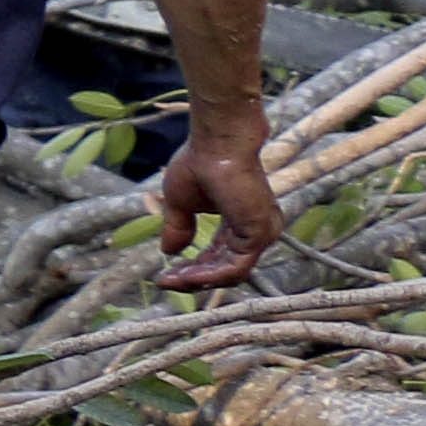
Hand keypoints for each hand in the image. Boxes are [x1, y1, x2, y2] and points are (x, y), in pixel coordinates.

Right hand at [153, 101, 281, 291]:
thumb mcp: (181, 202)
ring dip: (198, 281)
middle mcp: (256, 231)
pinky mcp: (259, 234)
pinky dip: (209, 275)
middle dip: (193, 279)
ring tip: (171, 280)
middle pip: (226, 270)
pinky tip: (186, 275)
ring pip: (231, 273)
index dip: (192, 269)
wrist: (217, 143)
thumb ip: (179, 228)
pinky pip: (235, 268)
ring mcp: (261, 234)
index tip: (164, 275)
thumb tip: (168, 252)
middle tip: (165, 282)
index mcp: (240, 223)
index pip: (219, 257)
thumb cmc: (200, 163)